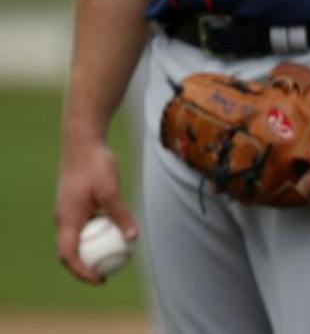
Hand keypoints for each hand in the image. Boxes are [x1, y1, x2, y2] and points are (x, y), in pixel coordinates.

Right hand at [55, 138, 138, 284]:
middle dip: (86, 266)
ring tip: (113, 257)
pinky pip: (84, 225)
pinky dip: (96, 233)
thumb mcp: (110, 190)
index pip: (68, 255)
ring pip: (78, 238)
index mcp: (66, 219)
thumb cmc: (95, 164)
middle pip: (70, 251)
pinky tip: (115, 232)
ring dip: (92, 249)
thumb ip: (120, 214)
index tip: (99, 279)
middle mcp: (63, 218)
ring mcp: (68, 211)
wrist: (83, 142)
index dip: (82, 271)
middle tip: (107, 274)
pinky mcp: (76, 203)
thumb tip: (133, 238)